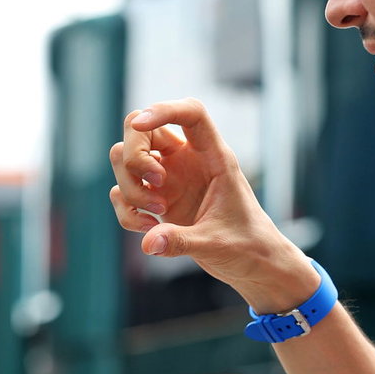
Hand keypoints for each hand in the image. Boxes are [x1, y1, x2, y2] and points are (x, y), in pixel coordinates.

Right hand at [108, 98, 316, 310]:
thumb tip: (149, 243)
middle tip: (153, 184)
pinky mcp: (155, 198)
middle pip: (142, 129)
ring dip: (129, 187)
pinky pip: (123, 192)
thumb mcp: (216, 243)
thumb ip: (182, 241)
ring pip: (125, 158)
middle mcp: (187, 160)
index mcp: (213, 157)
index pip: (191, 114)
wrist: (251, 263)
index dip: (163, 109)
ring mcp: (168, 177)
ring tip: (154, 217)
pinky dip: (127, 211)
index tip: (139, 124)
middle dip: (134, 155)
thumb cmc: (246, 245)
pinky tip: (150, 231)